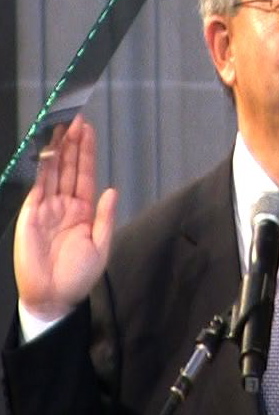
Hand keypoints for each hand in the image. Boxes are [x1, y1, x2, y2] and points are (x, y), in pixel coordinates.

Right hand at [14, 115, 117, 320]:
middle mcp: (65, 205)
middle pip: (68, 166)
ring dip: (56, 149)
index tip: (88, 130)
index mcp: (83, 211)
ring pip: (52, 171)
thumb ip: (105, 217)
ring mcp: (47, 207)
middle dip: (72, 142)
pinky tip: (46, 150)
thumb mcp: (100, 246)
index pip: (84, 174)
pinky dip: (41, 167)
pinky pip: (37, 186)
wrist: (54, 296)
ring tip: (61, 126)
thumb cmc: (78, 276)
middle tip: (75, 118)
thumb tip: (112, 191)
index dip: (86, 152)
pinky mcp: (31, 213)